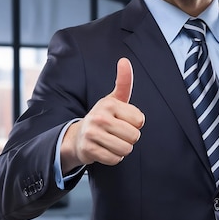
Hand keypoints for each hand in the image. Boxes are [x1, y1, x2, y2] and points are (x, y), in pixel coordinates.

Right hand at [60, 57, 144, 172]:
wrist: (78, 137)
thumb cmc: (103, 117)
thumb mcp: (114, 99)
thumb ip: (123, 82)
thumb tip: (124, 60)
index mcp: (109, 104)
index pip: (140, 121)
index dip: (135, 124)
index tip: (122, 121)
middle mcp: (99, 117)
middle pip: (134, 136)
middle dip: (129, 138)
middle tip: (117, 133)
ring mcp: (92, 133)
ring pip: (126, 149)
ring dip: (122, 149)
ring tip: (111, 142)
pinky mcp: (89, 150)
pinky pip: (115, 159)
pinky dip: (113, 157)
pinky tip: (105, 149)